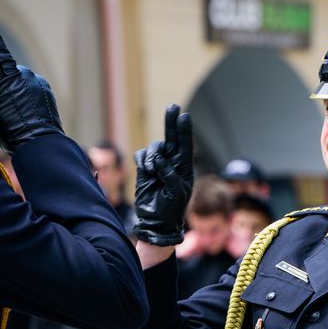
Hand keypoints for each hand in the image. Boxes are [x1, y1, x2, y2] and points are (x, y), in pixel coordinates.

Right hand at [0, 17, 63, 153]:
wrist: (40, 142)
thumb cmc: (12, 133)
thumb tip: (6, 87)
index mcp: (1, 85)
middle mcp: (19, 78)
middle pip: (3, 60)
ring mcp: (34, 80)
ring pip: (18, 76)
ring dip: (14, 85)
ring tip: (16, 107)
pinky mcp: (44, 86)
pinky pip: (30, 84)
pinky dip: (26, 92)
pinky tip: (27, 107)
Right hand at [133, 105, 193, 245]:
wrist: (156, 221)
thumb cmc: (171, 209)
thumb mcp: (177, 193)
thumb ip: (170, 175)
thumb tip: (159, 160)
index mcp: (184, 168)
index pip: (186, 145)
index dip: (184, 130)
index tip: (184, 116)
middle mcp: (172, 163)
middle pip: (172, 138)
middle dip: (171, 122)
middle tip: (173, 107)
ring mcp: (158, 164)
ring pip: (154, 147)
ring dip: (152, 155)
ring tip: (151, 170)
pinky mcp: (144, 168)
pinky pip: (141, 155)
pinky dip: (142, 159)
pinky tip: (145, 170)